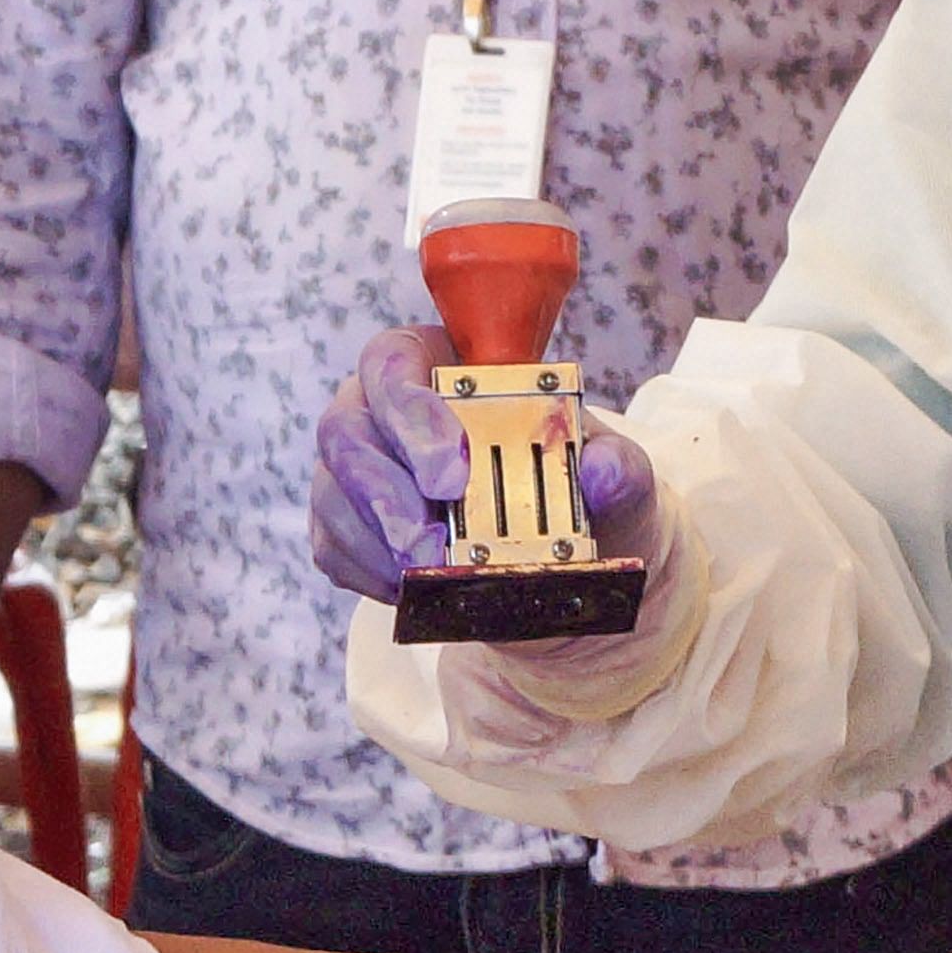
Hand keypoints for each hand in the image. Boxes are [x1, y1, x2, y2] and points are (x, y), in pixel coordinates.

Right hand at [311, 321, 658, 601]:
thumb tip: (602, 471)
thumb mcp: (617, 478)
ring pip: (333, 492)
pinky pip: (334, 547)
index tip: (452, 473)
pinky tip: (415, 590)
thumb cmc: (579, 495)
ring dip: (378, 539)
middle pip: (345, 429)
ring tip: (429, 575)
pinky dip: (372, 573)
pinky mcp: (344, 527)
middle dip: (385, 491)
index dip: (412, 414)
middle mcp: (382, 408)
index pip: (395, 362)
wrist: (562, 562)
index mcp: (443, 366)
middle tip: (432, 545)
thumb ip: (618, 468)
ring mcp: (356, 468)